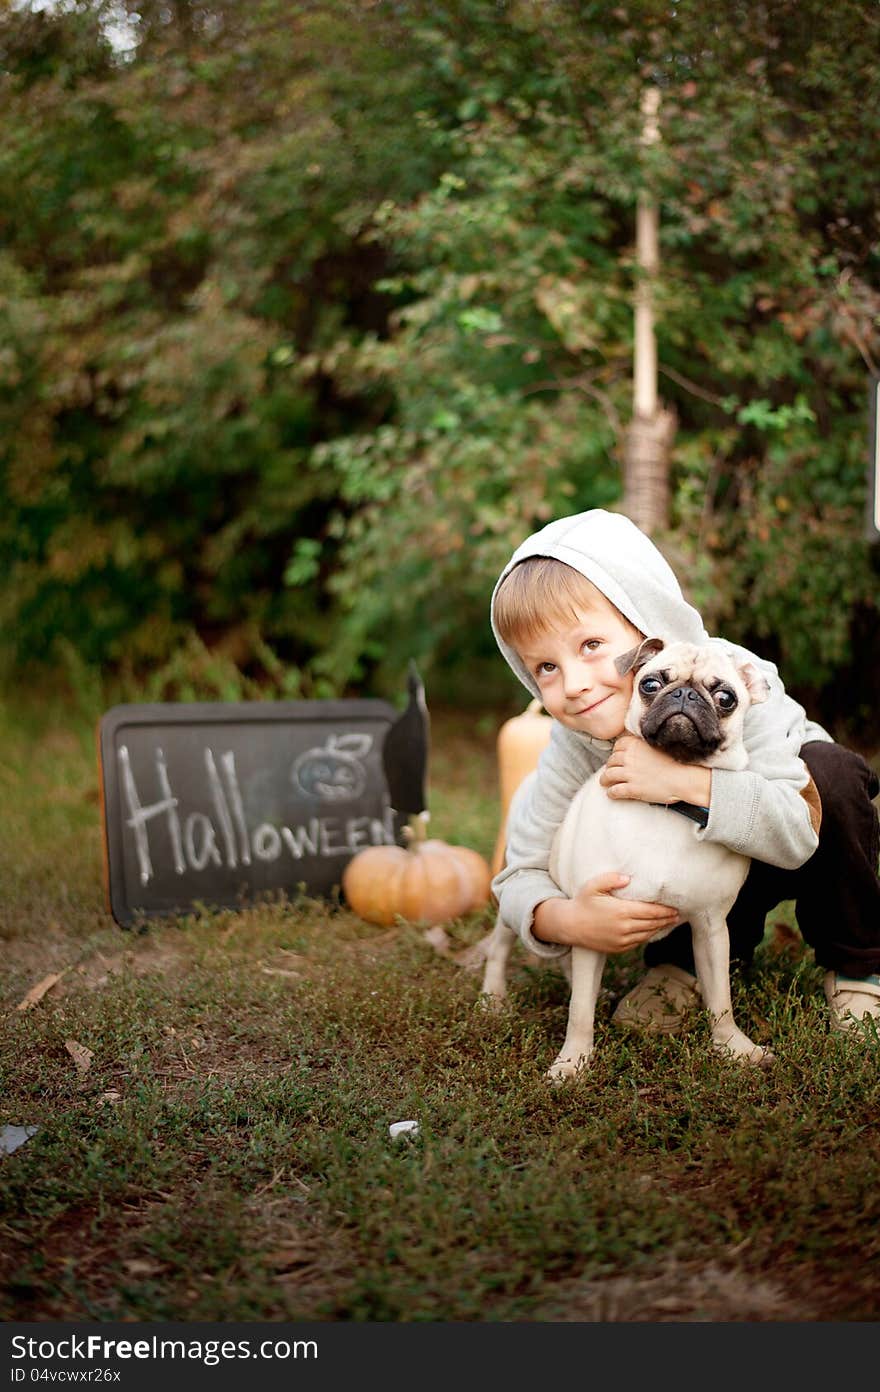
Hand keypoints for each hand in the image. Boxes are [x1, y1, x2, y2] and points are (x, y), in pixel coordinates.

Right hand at [534, 872, 680, 953]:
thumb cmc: (582, 903)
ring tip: (668, 922)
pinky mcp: (619, 948)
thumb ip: (611, 879)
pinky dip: (648, 936)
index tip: (675, 908)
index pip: (651, 911)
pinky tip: (652, 930)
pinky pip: (638, 942)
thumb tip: (628, 878)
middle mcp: (625, 927)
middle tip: (677, 914)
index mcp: (622, 911)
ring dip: (659, 928)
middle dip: (666, 919)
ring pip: (647, 934)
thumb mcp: (593, 886)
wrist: (570, 926)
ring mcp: (622, 940)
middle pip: (652, 923)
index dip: (665, 910)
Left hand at [599, 733, 710, 806]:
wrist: (683, 778)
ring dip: (605, 780)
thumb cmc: (676, 763)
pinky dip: (611, 793)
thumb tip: (639, 750)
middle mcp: (629, 757)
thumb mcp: (658, 747)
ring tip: (606, 782)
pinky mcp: (632, 788)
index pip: (618, 746)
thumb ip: (645, 747)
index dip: (616, 752)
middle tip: (612, 770)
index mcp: (636, 745)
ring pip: (608, 775)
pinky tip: (612, 794)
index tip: (617, 757)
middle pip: (611, 761)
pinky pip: (614, 791)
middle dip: (610, 766)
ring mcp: (629, 773)